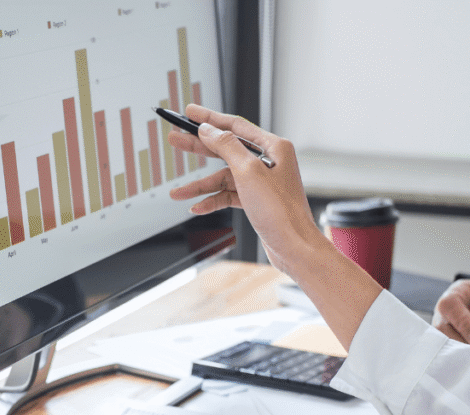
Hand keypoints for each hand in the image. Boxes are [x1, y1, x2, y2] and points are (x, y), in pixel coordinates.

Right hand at [167, 104, 317, 274]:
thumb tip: (208, 130)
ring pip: (224, 177)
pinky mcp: (256, 201)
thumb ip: (226, 146)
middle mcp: (268, 162)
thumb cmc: (281, 211)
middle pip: (226, 148)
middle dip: (198, 147)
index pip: (236, 126)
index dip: (210, 118)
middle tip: (175, 139)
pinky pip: (228, 196)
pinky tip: (197, 206)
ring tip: (177, 192)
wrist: (294, 248)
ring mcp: (261, 182)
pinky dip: (213, 201)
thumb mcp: (249, 171)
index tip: (190, 112)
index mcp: (273, 147)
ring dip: (200, 186)